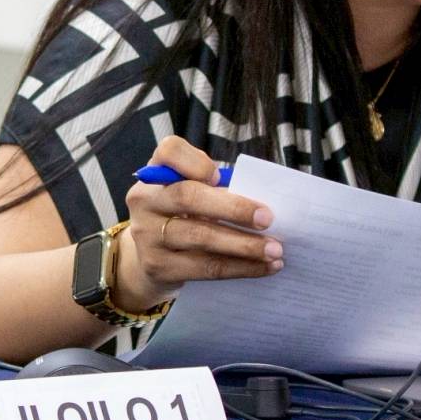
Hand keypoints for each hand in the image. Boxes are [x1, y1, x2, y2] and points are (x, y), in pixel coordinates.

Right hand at [118, 136, 282, 309]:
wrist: (146, 261)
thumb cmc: (180, 217)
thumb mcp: (186, 193)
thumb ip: (213, 187)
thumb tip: (261, 202)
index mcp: (154, 174)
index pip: (169, 151)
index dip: (196, 161)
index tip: (221, 175)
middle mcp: (145, 202)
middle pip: (188, 197)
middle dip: (233, 208)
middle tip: (268, 218)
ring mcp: (147, 235)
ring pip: (201, 237)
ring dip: (244, 245)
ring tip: (275, 250)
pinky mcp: (158, 267)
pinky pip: (205, 268)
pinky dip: (240, 268)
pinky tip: (264, 267)